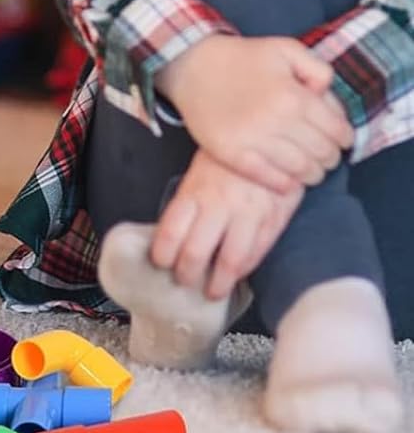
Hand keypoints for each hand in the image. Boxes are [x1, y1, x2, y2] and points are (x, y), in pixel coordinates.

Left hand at [150, 148, 303, 299]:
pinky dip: (244, 271)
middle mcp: (218, 206)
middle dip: (186, 274)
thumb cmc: (227, 160)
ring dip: (217, 283)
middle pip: (195, 252)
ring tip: (211, 292)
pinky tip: (237, 278)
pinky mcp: (272, 222)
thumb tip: (173, 234)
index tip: (159, 263)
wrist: (271, 141)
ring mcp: (247, 216)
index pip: (170, 231)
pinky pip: (256, 254)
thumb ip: (189, 202)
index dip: (162, 253)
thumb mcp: (199, 172)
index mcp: (194, 191)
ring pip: (229, 261)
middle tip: (183, 282)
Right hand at [153, 35, 352, 192]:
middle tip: (323, 153)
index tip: (340, 139)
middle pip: (322, 155)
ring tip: (308, 167)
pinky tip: (288, 178)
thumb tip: (327, 96)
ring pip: (301, 172)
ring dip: (312, 173)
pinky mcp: (231, 153)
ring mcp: (252, 140)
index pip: (338, 132)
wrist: (191, 64)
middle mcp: (275, 120)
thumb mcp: (285, 48)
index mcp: (293, 96)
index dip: (345, 138)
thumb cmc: (242, 57)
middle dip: (330, 156)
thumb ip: (318, 68)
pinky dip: (285, 184)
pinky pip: (270, 179)